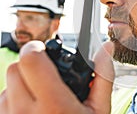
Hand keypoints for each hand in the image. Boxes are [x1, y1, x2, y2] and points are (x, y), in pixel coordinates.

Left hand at [0, 40, 114, 113]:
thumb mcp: (100, 111)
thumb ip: (102, 75)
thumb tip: (106, 48)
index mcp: (53, 106)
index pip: (30, 60)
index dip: (38, 49)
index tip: (47, 52)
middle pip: (16, 68)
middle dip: (32, 65)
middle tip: (49, 76)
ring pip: (8, 85)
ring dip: (24, 84)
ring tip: (43, 98)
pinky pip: (3, 102)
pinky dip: (16, 99)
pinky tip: (34, 111)